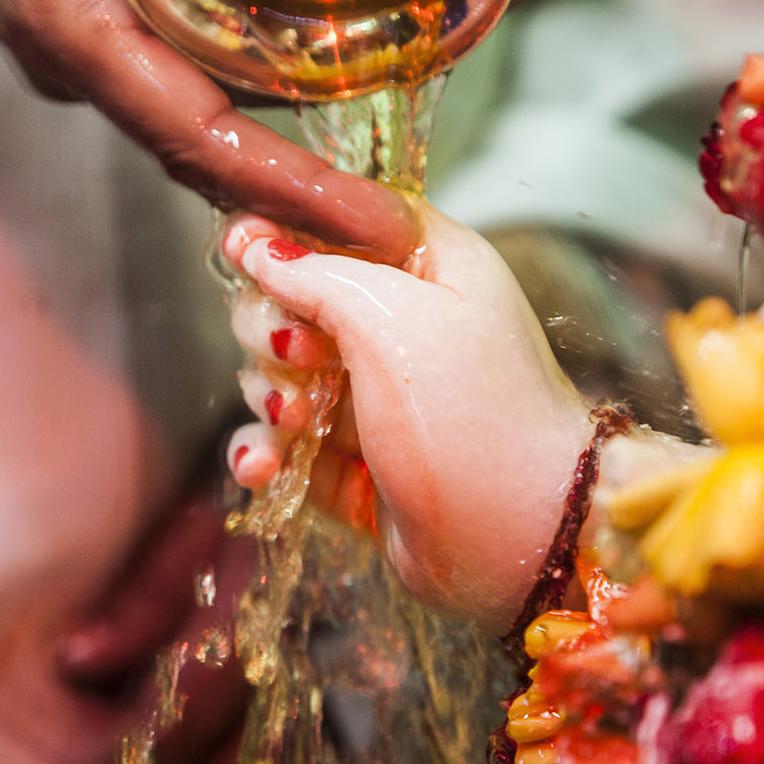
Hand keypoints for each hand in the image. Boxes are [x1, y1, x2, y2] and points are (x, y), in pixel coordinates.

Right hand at [0, 0, 420, 261]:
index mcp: (69, 28)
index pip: (200, 138)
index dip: (295, 190)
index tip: (375, 225)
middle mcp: (82, 59)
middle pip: (214, 153)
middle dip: (309, 193)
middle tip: (405, 216)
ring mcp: (87, 48)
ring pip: (206, 120)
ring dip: (291, 149)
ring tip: (381, 163)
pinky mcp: (94, 22)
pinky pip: (190, 76)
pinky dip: (260, 87)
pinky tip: (324, 63)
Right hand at [220, 207, 596, 626]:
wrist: (521, 541)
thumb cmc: (476, 417)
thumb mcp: (397, 319)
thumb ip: (317, 272)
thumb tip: (254, 244)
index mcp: (430, 268)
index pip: (339, 222)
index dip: (284, 232)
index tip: (242, 251)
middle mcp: (402, 324)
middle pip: (291, 297)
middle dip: (273, 330)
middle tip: (300, 360)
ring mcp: (374, 395)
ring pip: (277, 371)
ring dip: (269, 396)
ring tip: (296, 424)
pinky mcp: (353, 459)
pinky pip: (284, 440)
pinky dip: (265, 451)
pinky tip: (264, 468)